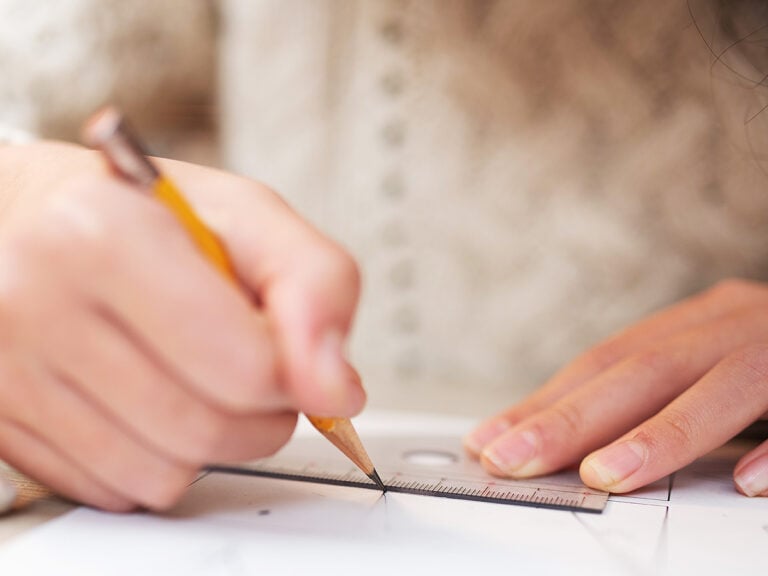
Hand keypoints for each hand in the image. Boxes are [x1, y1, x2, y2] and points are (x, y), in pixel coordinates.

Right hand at [0, 142, 364, 510]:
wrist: (23, 220)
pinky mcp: (2, 425)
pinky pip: (119, 489)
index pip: (246, 366)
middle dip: (259, 413)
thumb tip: (337, 390)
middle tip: (248, 366)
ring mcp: (7, 373)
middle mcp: (36, 302)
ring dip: (210, 441)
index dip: (293, 372)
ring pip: (164, 474)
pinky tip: (146, 400)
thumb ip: (315, 285)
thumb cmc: (140, 214)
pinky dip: (157, 456)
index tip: (292, 355)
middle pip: (209, 429)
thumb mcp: (245, 215)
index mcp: (105, 234)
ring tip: (194, 376)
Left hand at [465, 279, 767, 495]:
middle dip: (571, 417)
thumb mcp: (716, 364)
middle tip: (509, 459)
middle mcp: (739, 324)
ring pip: (724, 385)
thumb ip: (660, 396)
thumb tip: (578, 444)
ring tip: (603, 475)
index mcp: (701, 324)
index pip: (607, 362)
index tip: (490, 440)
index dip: (546, 400)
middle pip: (645, 369)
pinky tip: (748, 484)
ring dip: (662, 434)